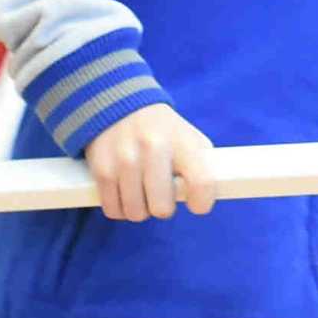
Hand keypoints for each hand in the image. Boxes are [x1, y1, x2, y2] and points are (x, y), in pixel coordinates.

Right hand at [85, 106, 216, 222]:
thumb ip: (203, 165)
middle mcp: (153, 149)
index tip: (198, 205)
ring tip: (142, 191)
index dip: (202, 203)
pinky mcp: (101, 169)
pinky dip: (120, 207)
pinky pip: (113, 209)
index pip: (201, 183)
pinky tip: (125, 192)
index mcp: (182, 142)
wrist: (117, 104)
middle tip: (162, 195)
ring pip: (136, 213)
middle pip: (162, 209)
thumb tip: (215, 193)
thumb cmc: (162, 130)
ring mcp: (124, 160)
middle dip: (164, 208)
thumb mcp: (189, 138)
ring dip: (141, 209)